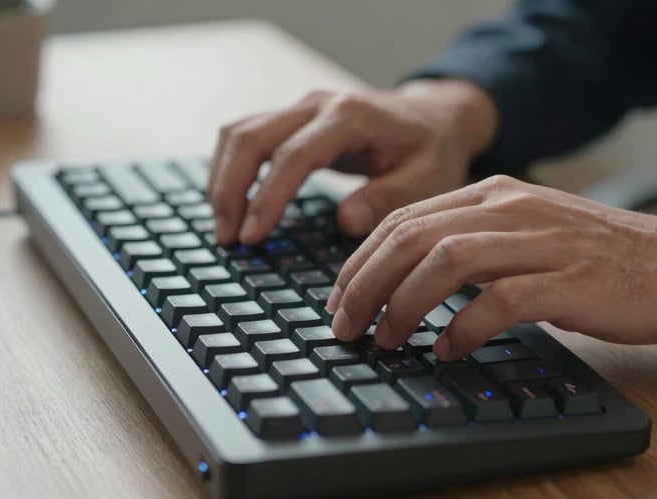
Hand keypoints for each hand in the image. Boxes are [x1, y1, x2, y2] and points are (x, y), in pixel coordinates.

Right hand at [207, 79, 496, 244]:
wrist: (433, 118)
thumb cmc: (432, 151)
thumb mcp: (428, 179)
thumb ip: (388, 198)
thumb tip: (346, 222)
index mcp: (350, 117)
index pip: (293, 155)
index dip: (267, 197)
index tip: (252, 237)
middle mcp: (318, 104)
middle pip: (251, 137)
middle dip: (230, 190)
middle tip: (228, 239)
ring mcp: (302, 108)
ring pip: (239, 132)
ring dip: (223, 179)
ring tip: (224, 228)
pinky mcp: (294, 118)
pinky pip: (247, 135)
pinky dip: (230, 168)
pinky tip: (231, 202)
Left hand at [327, 175, 656, 359]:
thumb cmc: (589, 255)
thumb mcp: (518, 233)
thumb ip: (466, 244)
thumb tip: (403, 282)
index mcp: (489, 194)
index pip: (403, 220)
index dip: (360, 262)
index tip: (339, 299)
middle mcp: (506, 208)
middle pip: (412, 238)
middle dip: (365, 284)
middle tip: (346, 326)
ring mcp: (538, 240)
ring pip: (446, 261)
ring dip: (403, 304)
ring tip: (387, 339)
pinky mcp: (567, 278)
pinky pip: (500, 300)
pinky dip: (464, 328)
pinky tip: (447, 349)